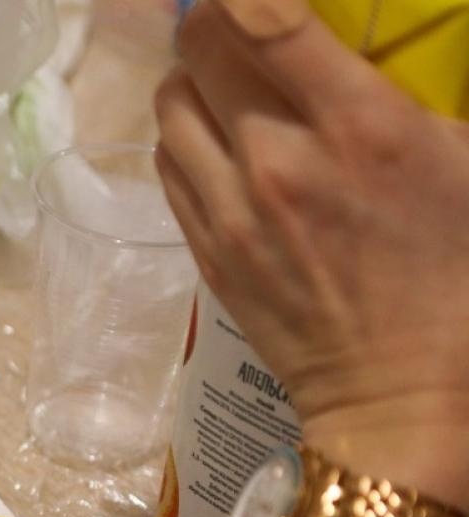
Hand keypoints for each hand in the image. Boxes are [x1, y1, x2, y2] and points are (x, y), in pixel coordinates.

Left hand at [155, 0, 468, 507]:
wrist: (398, 390)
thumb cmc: (456, 273)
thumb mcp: (466, 160)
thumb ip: (409, 92)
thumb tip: (355, 60)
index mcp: (360, 128)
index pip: (267, 18)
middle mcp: (280, 160)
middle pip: (199, 47)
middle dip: (213, 20)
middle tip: (241, 26)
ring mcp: (232, 208)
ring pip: (170, 101)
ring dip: (193, 78)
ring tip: (228, 86)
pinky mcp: (205, 247)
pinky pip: (167, 161)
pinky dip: (185, 135)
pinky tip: (219, 141)